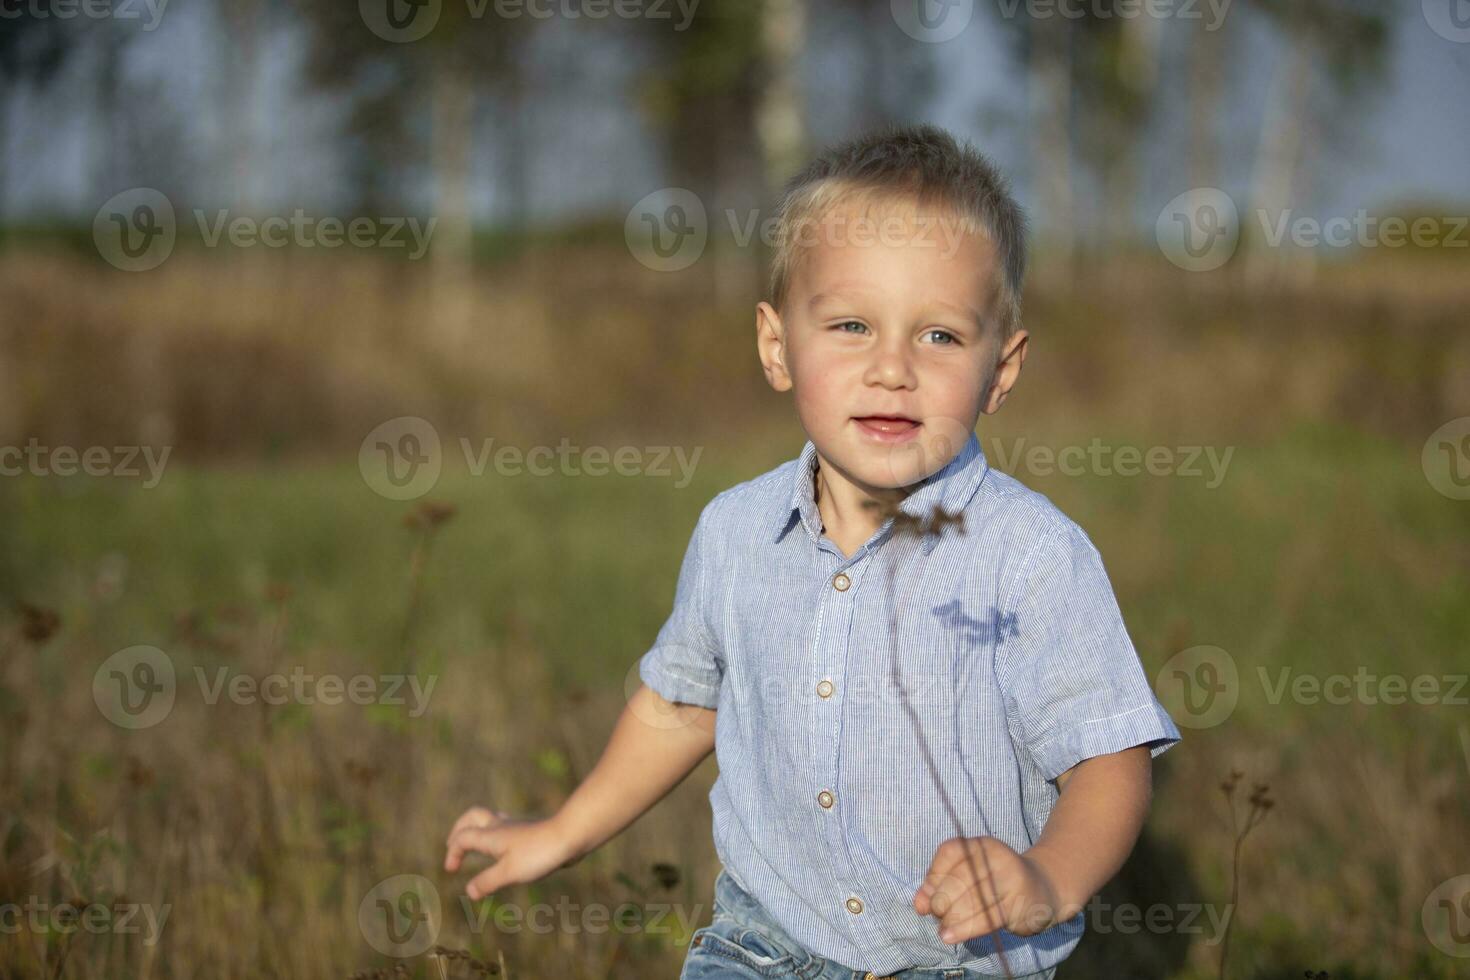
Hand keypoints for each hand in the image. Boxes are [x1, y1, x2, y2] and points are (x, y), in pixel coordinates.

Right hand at [443, 806, 582, 899]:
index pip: (462, 838)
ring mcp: (516, 827)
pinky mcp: (529, 832)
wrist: (570, 836)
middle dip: (459, 828)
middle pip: (473, 817)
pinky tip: (503, 849)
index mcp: (491, 835)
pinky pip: (505, 827)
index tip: (452, 870)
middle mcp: (501, 826)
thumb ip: (487, 882)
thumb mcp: (509, 873)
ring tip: (474, 845)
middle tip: (452, 843)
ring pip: (490, 819)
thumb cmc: (538, 854)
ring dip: (477, 829)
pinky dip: (495, 834)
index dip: (452, 853)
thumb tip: (469, 891)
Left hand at [913, 836, 1063, 942]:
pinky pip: (986, 918)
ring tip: (943, 928)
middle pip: (959, 878)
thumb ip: (940, 885)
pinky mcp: (1018, 905)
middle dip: (941, 900)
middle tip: (937, 914)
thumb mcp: (969, 875)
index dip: (933, 875)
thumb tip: (919, 904)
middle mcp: (998, 857)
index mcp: (982, 845)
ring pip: (972, 900)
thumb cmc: (997, 883)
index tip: (927, 896)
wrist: (1044, 890)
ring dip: (951, 917)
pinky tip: (949, 935)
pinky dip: (964, 928)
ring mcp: (1011, 880)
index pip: (949, 852)